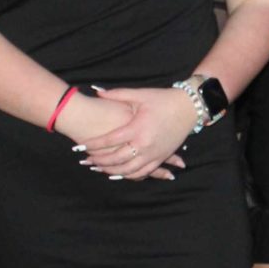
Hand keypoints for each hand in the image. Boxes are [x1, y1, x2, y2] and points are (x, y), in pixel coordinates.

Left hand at [70, 86, 190, 181]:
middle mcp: (145, 144)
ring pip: (128, 169)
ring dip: (111, 171)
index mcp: (137, 128)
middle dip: (99, 161)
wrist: (189, 108)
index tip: (79, 146)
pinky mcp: (161, 157)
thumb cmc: (163, 99)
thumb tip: (98, 92)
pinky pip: (143, 172)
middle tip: (86, 160)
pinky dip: (129, 175)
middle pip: (116, 158)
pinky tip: (118, 174)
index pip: (109, 140)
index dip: (92, 144)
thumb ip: (118, 94)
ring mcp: (154, 153)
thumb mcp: (140, 94)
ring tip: (98, 168)